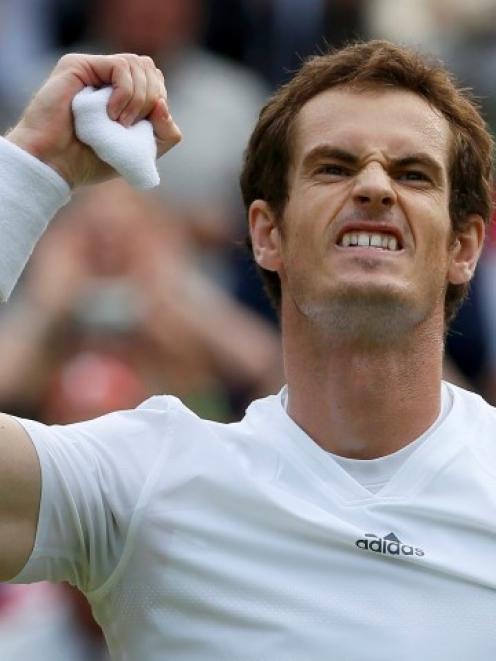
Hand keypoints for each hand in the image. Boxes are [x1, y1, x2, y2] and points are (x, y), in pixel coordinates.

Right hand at [5, 53, 180, 187]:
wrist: (56, 164)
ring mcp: (93, 70)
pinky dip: (126, 92)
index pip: (156, 82)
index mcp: (122, 95)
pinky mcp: (79, 65)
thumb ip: (164, 133)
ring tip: (120, 123)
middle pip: (150, 69)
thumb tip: (164, 103)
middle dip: (152, 99)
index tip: (143, 129)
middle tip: (132, 126)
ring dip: (138, 99)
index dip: (159, 104)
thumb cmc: (91, 161)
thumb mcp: (141, 152)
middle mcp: (107, 79)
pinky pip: (121, 66)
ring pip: (139, 65)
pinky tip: (112, 113)